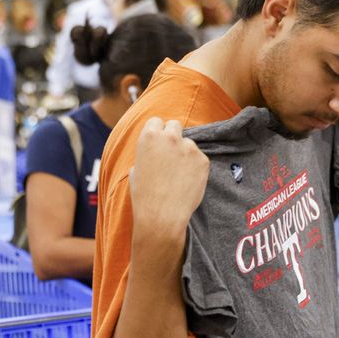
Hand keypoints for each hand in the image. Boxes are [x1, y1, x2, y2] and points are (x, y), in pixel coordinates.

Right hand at [129, 118, 209, 235]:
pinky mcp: (203, 160)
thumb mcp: (136, 169)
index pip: (156, 121)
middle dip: (173, 136)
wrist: (162, 215)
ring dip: (185, 154)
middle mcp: (170, 137)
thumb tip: (153, 151)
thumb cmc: (144, 196)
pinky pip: (199, 158)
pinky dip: (195, 167)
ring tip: (178, 176)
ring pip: (189, 144)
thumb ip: (147, 153)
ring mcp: (189, 147)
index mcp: (149, 136)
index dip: (158, 132)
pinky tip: (187, 182)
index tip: (159, 142)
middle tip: (171, 154)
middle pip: (175, 125)